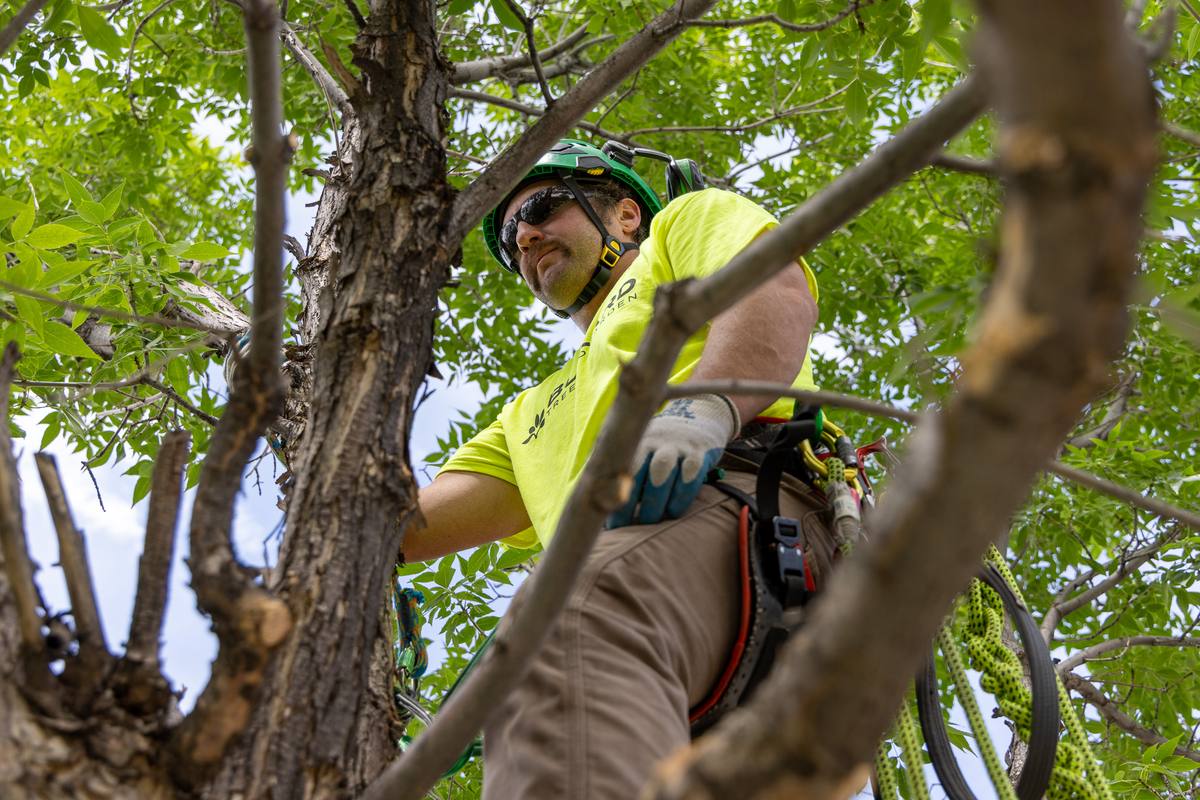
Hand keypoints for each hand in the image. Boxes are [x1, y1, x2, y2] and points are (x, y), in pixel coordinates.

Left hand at [606, 394, 738, 527]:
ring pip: (662, 470)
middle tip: (630, 525)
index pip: (621, 468)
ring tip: (650, 521)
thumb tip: (597, 500)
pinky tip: (673, 512)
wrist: (699, 416)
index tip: (611, 520)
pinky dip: (682, 495)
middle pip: (639, 469)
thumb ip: (622, 466)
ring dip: (655, 499)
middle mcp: (657, 440)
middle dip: (633, 500)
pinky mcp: (701, 452)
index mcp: (638, 441)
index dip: (615, 493)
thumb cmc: (661, 445)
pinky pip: (691, 474)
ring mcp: (679, 445)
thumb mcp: (642, 447)